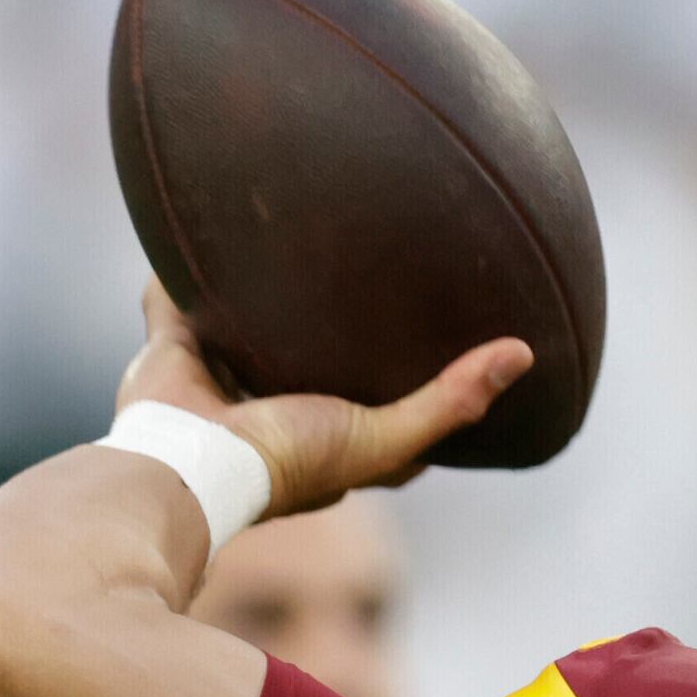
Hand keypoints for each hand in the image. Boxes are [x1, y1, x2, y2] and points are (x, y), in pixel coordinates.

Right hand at [117, 280, 531, 518]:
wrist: (188, 462)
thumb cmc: (289, 462)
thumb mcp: (384, 437)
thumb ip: (449, 401)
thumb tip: (523, 354)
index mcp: (321, 437)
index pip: (376, 409)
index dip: (404, 382)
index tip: (438, 344)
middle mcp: (269, 409)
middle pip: (307, 361)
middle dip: (327, 331)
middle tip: (363, 276)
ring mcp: (216, 381)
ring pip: (242, 331)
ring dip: (254, 302)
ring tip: (280, 246)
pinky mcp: (172, 352)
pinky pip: (175, 306)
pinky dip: (178, 282)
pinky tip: (192, 233)